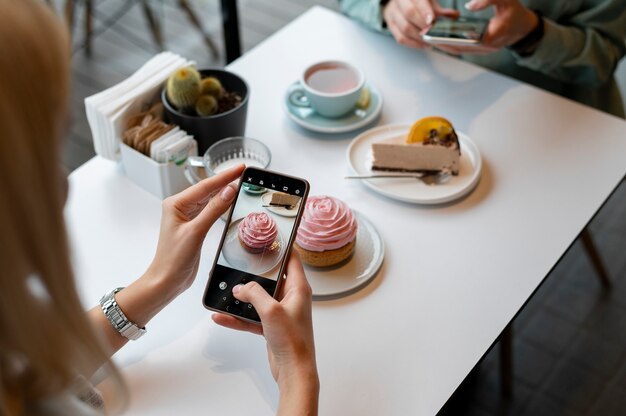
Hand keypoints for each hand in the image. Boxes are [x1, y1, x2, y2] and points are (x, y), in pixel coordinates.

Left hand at [143, 164, 243, 300]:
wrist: (167, 281)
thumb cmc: (173, 259)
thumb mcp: (196, 232)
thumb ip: (214, 210)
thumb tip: (229, 191)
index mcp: (175, 204)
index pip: (205, 186)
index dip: (225, 176)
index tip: (240, 168)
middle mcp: (180, 208)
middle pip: (207, 190)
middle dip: (226, 181)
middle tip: (243, 171)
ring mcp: (187, 217)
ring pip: (209, 199)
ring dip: (224, 191)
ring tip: (240, 182)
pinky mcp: (194, 227)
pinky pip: (209, 210)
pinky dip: (221, 205)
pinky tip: (229, 200)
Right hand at [212, 254, 318, 413]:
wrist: (294, 371)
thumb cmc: (293, 341)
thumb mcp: (271, 311)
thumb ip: (254, 294)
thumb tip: (241, 287)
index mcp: (298, 288)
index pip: (292, 260)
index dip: (283, 247)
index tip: (270, 238)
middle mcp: (291, 298)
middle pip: (271, 279)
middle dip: (254, 274)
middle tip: (239, 264)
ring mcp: (281, 312)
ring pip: (258, 299)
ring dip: (242, 298)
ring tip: (225, 293)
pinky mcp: (272, 326)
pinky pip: (252, 317)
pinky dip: (238, 317)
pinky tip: (222, 316)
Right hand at [383, 0, 459, 48]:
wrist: (398, 3)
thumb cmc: (416, 2)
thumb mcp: (428, 1)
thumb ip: (440, 9)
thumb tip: (455, 15)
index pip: (417, 1)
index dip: (425, 11)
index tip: (432, 21)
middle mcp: (400, 2)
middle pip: (409, 14)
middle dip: (423, 25)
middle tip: (433, 33)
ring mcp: (393, 14)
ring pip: (404, 28)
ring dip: (419, 37)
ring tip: (431, 41)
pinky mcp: (391, 26)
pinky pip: (400, 38)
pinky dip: (413, 44)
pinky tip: (423, 45)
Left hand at [435, 0, 538, 54]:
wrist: (525, 26)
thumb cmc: (515, 12)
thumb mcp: (505, 0)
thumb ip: (488, 0)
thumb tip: (469, 5)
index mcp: (490, 38)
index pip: (465, 41)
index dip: (449, 38)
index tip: (436, 35)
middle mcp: (486, 48)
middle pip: (459, 47)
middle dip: (442, 42)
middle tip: (427, 37)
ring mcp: (483, 51)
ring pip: (460, 49)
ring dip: (445, 44)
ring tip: (430, 38)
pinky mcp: (481, 49)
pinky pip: (464, 48)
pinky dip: (453, 44)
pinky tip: (442, 38)